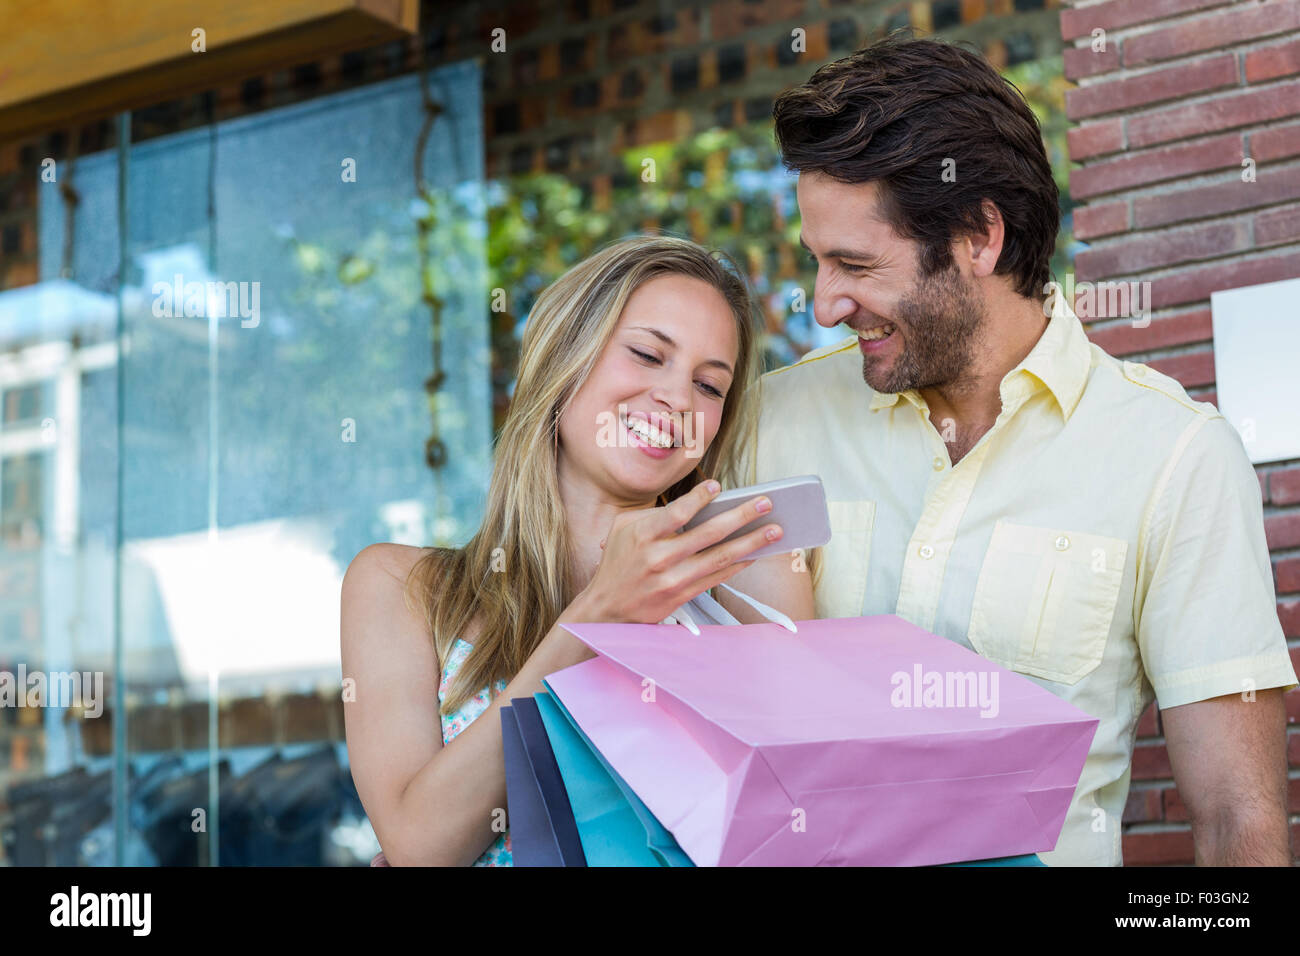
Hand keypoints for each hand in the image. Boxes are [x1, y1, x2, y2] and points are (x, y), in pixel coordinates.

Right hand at [573, 478, 782, 624]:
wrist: (607, 609)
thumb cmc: (617, 562)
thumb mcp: (623, 529)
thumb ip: (653, 514)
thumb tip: (693, 504)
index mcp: (642, 535)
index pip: (677, 512)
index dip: (699, 498)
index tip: (718, 486)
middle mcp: (659, 558)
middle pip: (709, 534)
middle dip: (741, 516)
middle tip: (766, 503)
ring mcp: (673, 579)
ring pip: (720, 557)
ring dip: (752, 542)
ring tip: (775, 530)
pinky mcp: (683, 595)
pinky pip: (718, 577)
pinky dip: (740, 564)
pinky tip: (757, 553)